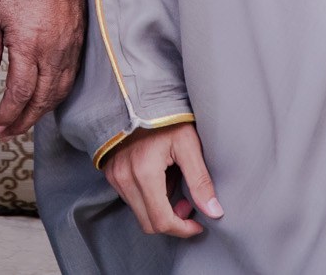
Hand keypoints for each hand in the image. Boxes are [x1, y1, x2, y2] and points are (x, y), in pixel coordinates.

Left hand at [0, 0, 84, 135]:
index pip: (20, 94)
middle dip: (23, 121)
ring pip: (60, 91)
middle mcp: (54, 50)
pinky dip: (58, 93)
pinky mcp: (80, 38)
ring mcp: (70, 45)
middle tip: (7, 132)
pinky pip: (71, 75)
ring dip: (41, 111)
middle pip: (42, 100)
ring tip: (23, 119)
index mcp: (30, 46)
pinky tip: (46, 96)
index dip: (8, 116)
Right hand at [102, 121, 223, 236]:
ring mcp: (115, 176)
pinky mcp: (111, 173)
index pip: (161, 221)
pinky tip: (161, 180)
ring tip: (176, 186)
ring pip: (139, 213)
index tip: (198, 224)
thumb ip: (200, 181)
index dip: (183, 229)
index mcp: (144, 172)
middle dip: (173, 221)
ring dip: (160, 210)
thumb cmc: (166, 117)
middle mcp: (124, 178)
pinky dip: (148, 198)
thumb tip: (214, 212)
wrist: (139, 96)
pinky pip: (130, 199)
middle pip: (148, 223)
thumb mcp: (189, 144)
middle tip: (189, 204)